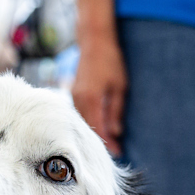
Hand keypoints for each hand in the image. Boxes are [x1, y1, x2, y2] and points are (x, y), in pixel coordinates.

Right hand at [72, 35, 127, 155]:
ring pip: (83, 122)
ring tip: (108, 142)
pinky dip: (90, 121)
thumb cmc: (110, 62)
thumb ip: (115, 111)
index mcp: (91, 100)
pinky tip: (98, 126)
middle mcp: (79, 101)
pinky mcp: (74, 94)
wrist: (94, 42)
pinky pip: (81, 114)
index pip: (99, 129)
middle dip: (102, 141)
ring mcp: (74, 97)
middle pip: (89, 128)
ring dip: (95, 131)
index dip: (108, 143)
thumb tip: (116, 132)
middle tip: (115, 152)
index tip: (118, 152)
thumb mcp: (119, 87)